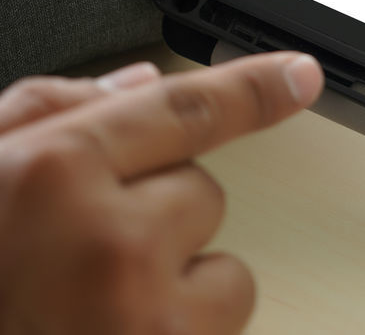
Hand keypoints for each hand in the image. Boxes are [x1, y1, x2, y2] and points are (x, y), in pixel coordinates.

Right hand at [0, 52, 323, 333]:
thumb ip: (43, 116)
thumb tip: (133, 85)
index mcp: (46, 176)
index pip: (185, 108)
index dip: (252, 87)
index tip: (298, 77)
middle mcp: (106, 240)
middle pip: (200, 188)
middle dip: (155, 215)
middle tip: (77, 261)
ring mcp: (144, 311)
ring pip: (220, 255)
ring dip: (175, 275)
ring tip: (89, 309)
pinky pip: (223, 312)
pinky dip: (187, 324)